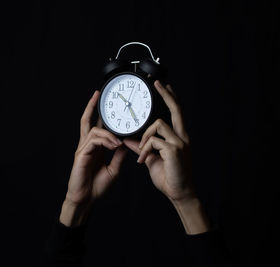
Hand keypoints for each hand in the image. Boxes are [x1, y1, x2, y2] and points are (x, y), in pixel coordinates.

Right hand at [60, 91, 127, 226]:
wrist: (86, 199)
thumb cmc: (96, 186)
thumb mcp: (113, 169)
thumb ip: (118, 155)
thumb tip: (126, 144)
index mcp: (93, 147)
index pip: (95, 126)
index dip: (98, 113)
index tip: (104, 103)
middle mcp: (86, 145)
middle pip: (87, 121)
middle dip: (91, 106)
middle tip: (98, 94)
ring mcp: (82, 149)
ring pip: (94, 130)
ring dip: (109, 133)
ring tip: (118, 141)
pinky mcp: (81, 155)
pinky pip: (94, 141)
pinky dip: (106, 141)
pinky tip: (114, 145)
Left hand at [124, 80, 192, 200]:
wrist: (179, 193)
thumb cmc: (169, 176)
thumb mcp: (152, 158)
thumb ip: (142, 147)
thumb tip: (129, 140)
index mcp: (178, 137)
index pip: (176, 112)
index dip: (171, 98)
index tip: (164, 86)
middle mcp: (182, 137)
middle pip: (175, 109)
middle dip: (166, 94)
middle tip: (157, 83)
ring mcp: (180, 142)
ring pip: (158, 125)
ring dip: (145, 136)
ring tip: (141, 152)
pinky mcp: (174, 150)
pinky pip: (153, 141)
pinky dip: (144, 150)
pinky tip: (142, 161)